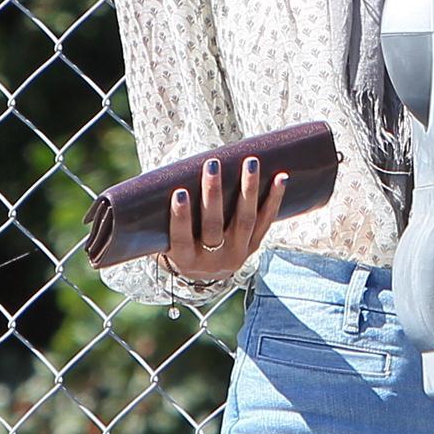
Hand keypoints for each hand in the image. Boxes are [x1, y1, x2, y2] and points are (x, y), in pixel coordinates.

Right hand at [161, 155, 287, 281]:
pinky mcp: (254, 246)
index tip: (179, 192)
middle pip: (214, 226)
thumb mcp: (164, 238)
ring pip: (244, 220)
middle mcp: (213, 261)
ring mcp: (237, 254)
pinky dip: (274, 199)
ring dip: (248, 189)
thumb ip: (161, 217)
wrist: (206, 271)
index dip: (181, 217)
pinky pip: (266, 221)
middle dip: (213, 195)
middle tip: (212, 165)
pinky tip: (280, 177)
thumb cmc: (179, 241)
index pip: (182, 238)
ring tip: (250, 162)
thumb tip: (152, 180)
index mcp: (185, 260)